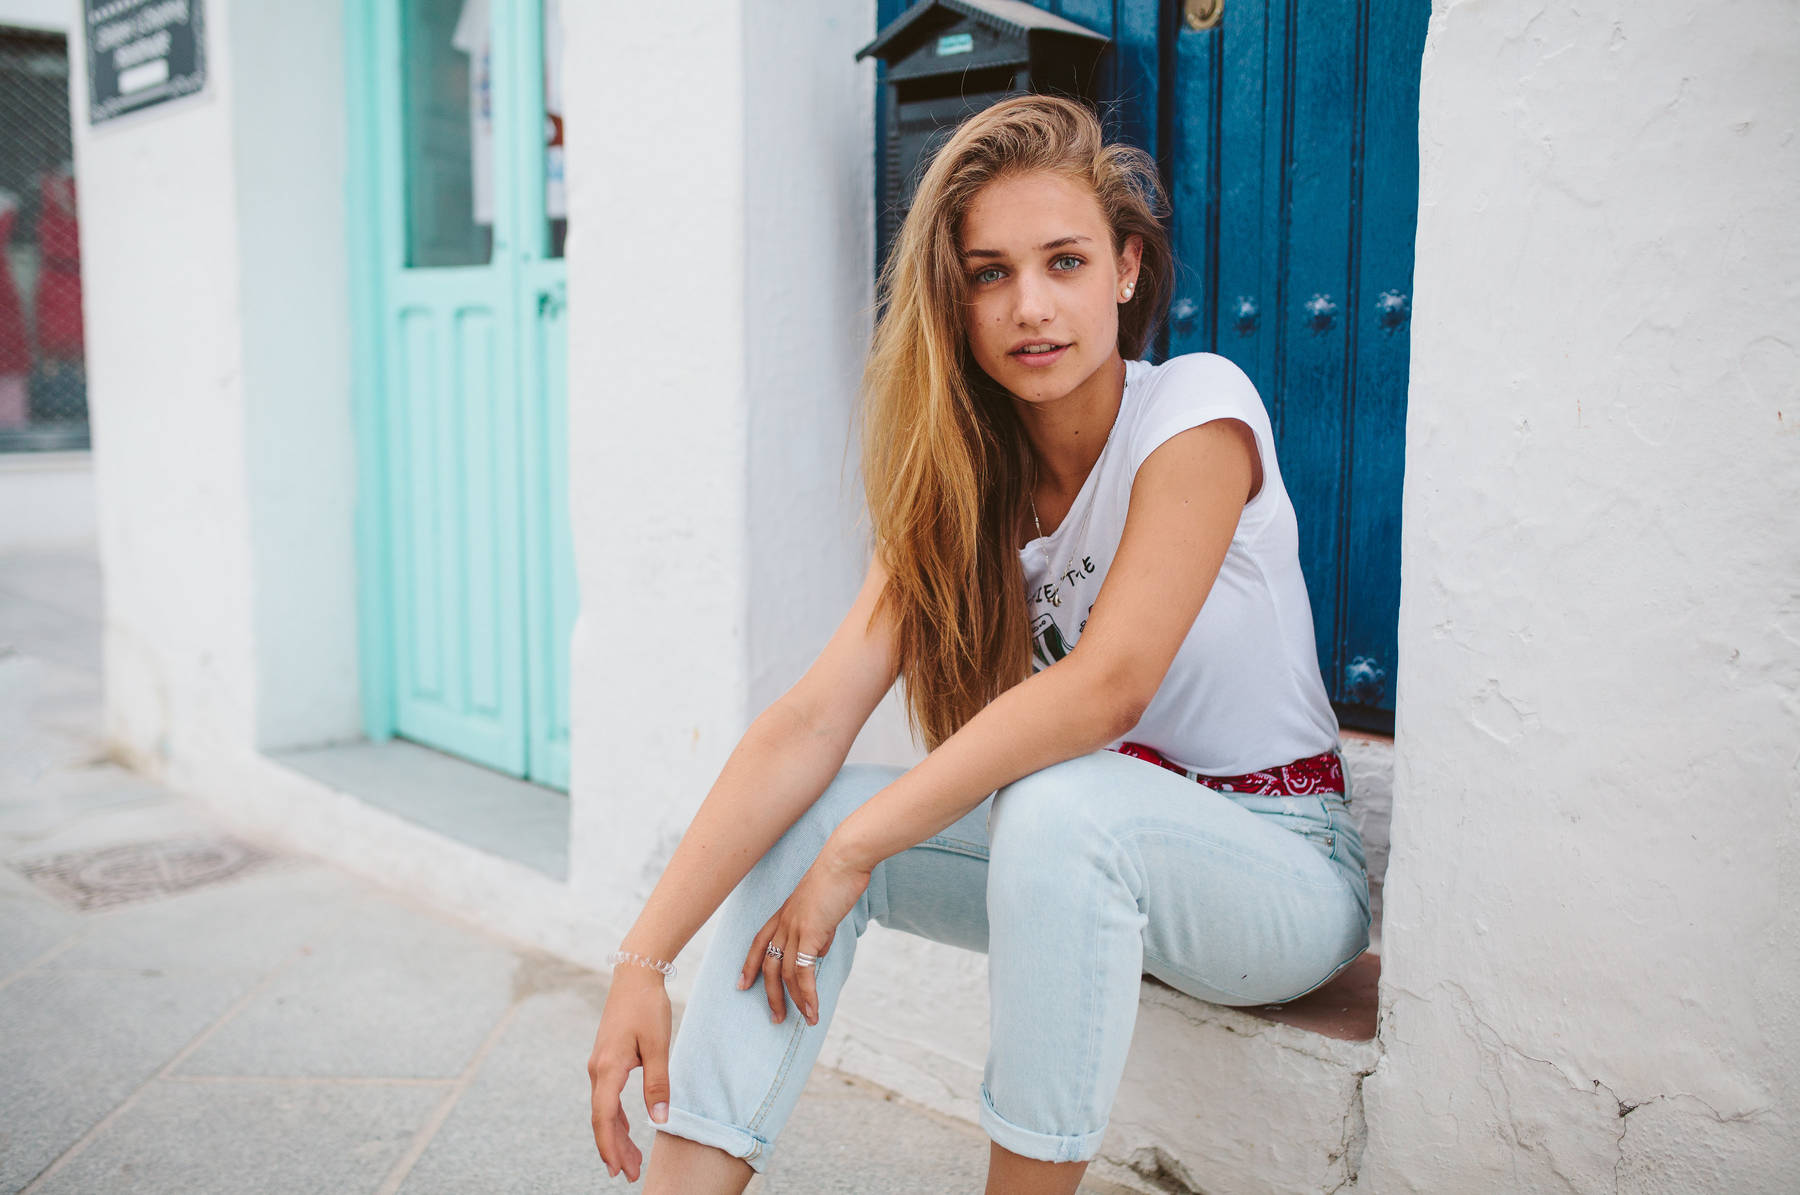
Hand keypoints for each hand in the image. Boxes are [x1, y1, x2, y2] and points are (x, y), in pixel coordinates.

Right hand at [586, 966, 672, 1181]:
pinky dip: (615, 1117)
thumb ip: (657, 1083)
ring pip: (604, 1110)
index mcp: (608, 1068)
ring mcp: (599, 1065)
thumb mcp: (658, 1045)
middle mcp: (597, 1070)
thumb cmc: (647, 1007)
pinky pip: (607, 1097)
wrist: (635, 975)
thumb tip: (659, 1119)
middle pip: (602, 1119)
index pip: (604, 1118)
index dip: (610, 1146)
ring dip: (616, 1136)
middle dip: (615, 1149)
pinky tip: (625, 1130)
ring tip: (630, 1161)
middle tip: (630, 1174)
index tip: (618, 1169)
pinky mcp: (606, 1060)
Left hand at [738, 839, 871, 1026]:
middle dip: (770, 995)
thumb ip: (818, 930)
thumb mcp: (823, 908)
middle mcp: (784, 923)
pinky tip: (814, 1009)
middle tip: (775, 1018)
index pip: (759, 943)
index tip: (742, 985)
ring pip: (785, 974)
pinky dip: (808, 994)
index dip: (749, 965)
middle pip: (768, 966)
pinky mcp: (810, 934)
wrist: (844, 860)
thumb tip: (818, 951)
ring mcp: (794, 928)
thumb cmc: (838, 879)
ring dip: (795, 1001)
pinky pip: (804, 973)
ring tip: (804, 1019)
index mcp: (783, 914)